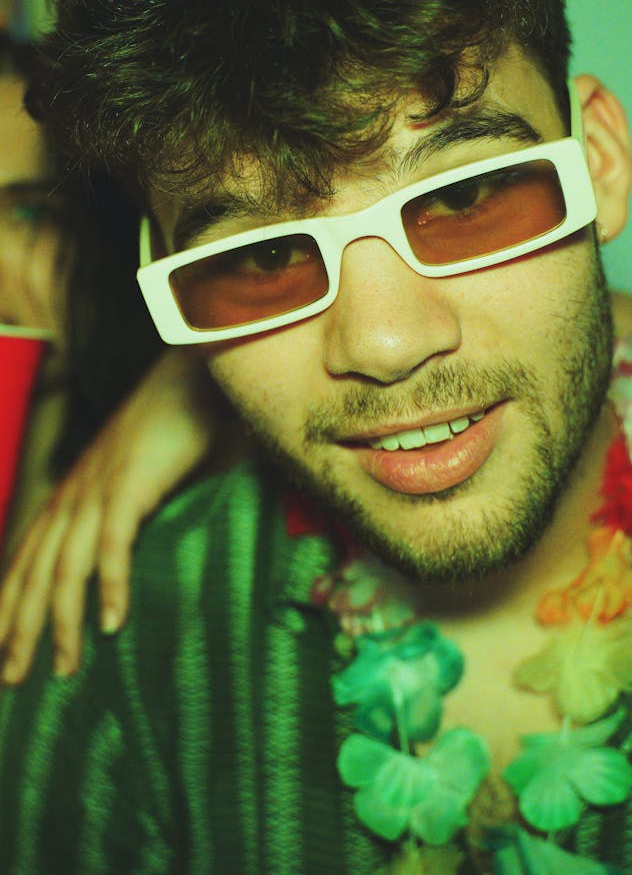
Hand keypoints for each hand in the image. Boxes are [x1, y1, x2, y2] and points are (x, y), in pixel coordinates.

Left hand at [0, 347, 236, 682]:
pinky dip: (111, 587)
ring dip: (60, 624)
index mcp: (72, 496)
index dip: (11, 606)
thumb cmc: (176, 427)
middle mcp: (73, 497)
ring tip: (62, 670)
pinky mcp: (129, 487)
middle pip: (34, 575)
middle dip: (19, 630)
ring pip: (65, 571)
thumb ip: (139, 518)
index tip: (4, 650)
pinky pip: (113, 546)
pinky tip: (112, 625)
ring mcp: (98, 492)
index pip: (27, 560)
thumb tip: (150, 561)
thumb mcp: (145, 480)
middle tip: (14, 681)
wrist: (191, 373)